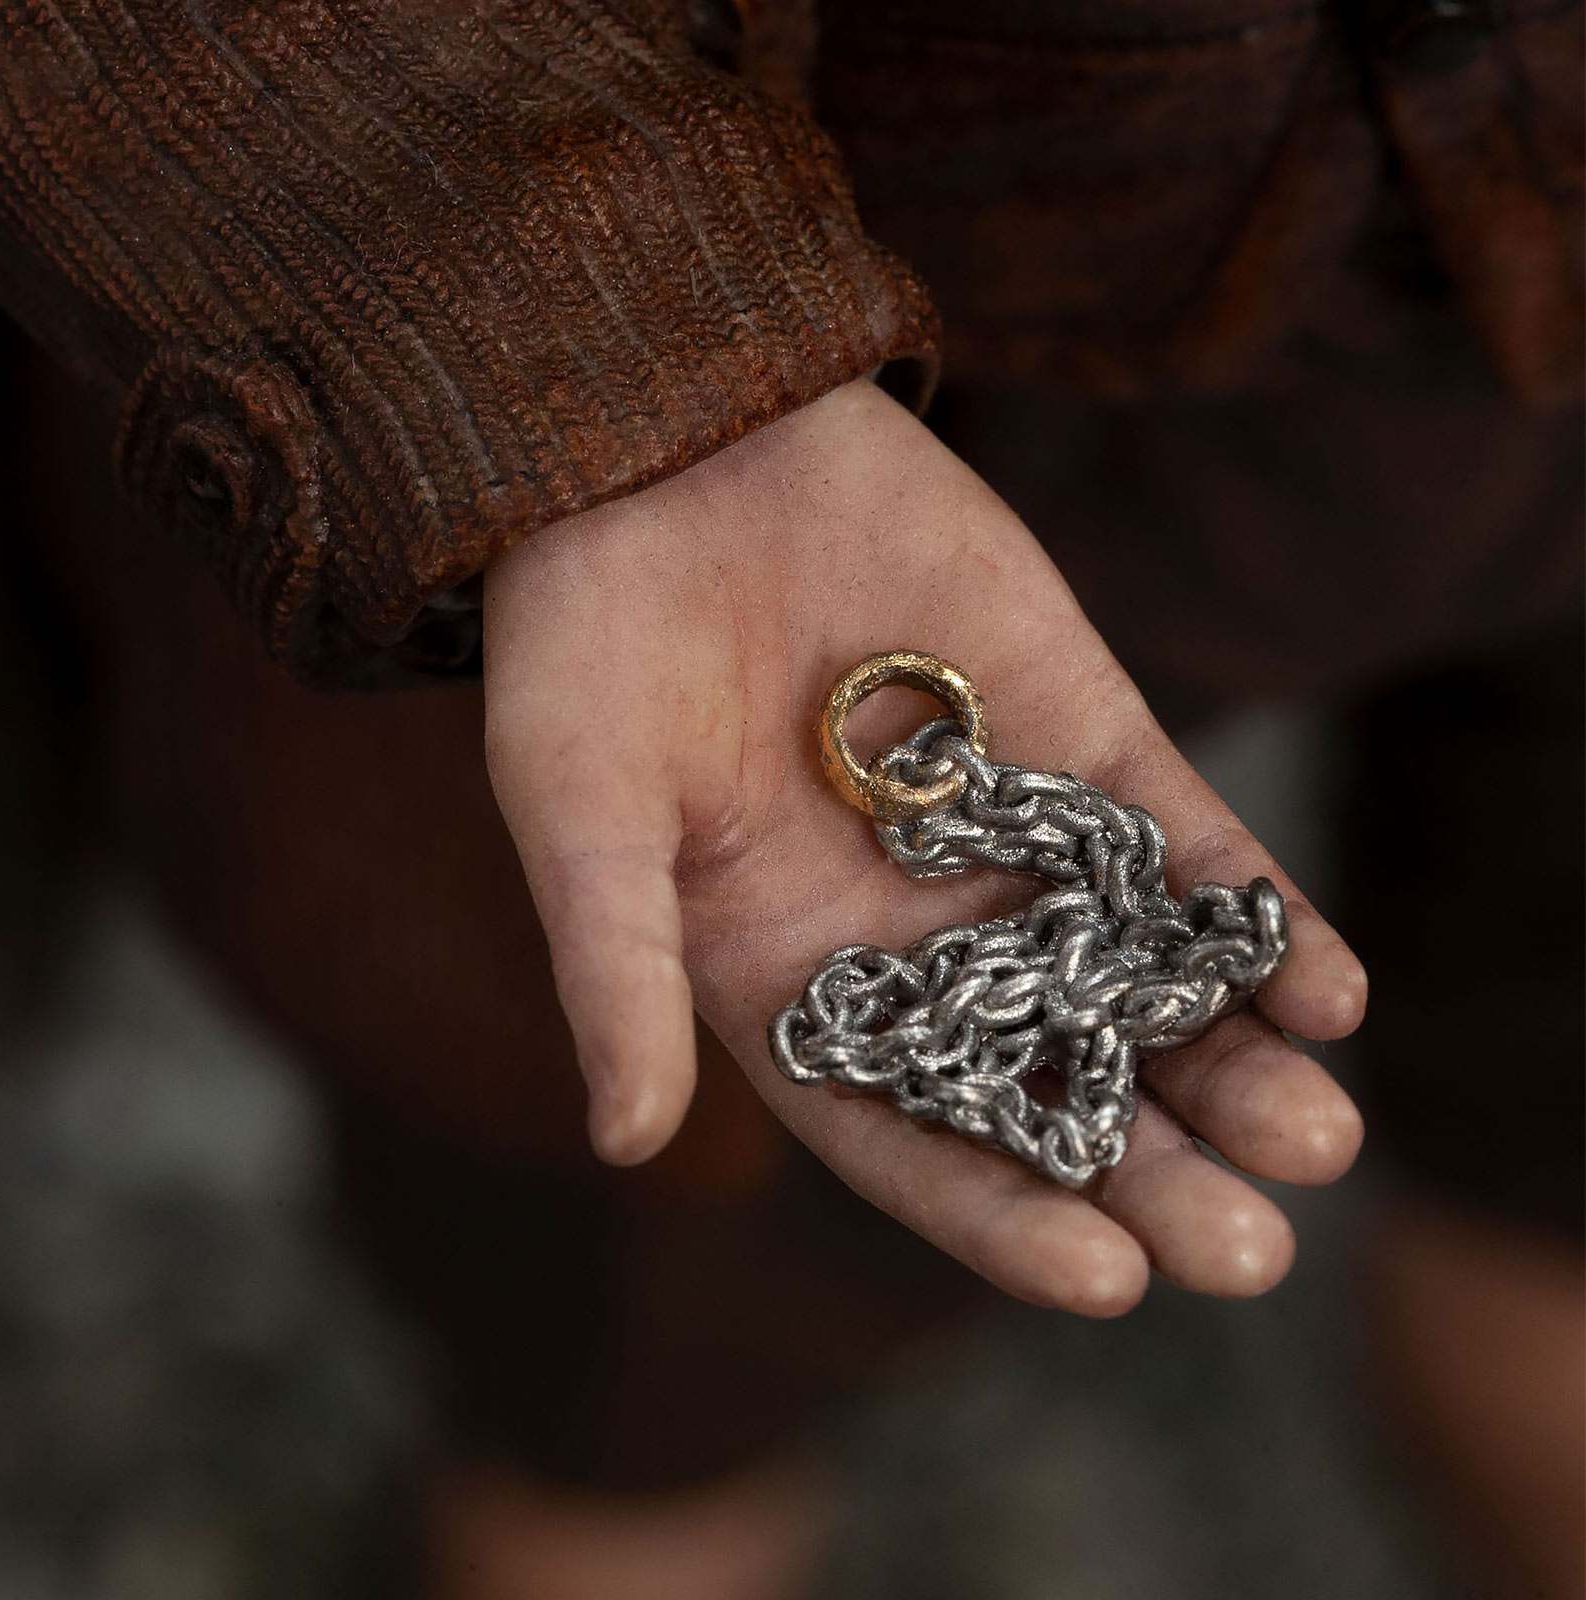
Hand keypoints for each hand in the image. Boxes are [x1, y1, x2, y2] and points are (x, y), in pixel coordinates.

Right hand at [483, 379, 1365, 1314]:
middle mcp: (907, 927)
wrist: (673, 450)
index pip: (907, 1132)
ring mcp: (1005, 832)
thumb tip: (625, 1139)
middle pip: (1046, 1074)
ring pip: (1133, 973)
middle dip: (1149, 1165)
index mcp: (788, 977)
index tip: (1105, 1279)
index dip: (1001, 1211)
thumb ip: (616, 965)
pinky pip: (1179, 838)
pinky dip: (1252, 912)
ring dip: (1232, 1060)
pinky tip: (1330, 990)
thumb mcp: (579, 805)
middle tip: (1250, 1253)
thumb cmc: (586, 640)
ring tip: (1322, 1136)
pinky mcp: (1078, 727)